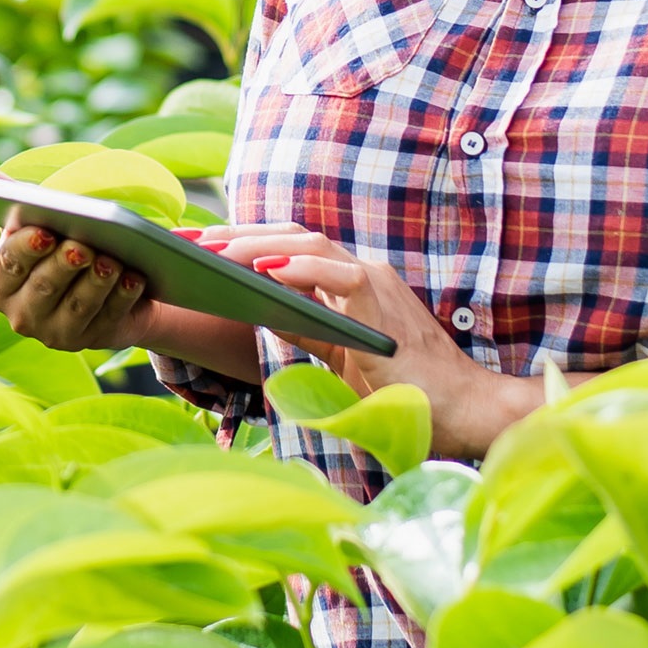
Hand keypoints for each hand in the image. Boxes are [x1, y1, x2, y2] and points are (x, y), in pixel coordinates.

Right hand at [0, 150, 161, 351]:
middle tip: (83, 244)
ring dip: (97, 283)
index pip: (7, 266)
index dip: (25, 249)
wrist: (90, 278)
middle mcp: (18, 315)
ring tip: (114, 259)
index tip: (41, 229)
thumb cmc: (49, 235)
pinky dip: (122, 298)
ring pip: (77, 308)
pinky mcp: (88, 343)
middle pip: (42, 290)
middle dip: (64, 267)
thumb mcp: (19, 210)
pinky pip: (107, 320)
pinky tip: (135, 277)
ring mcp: (53, 334)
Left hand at [194, 222, 545, 460]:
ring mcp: (374, 283)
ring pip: (307, 244)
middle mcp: (360, 273)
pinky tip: (263, 269)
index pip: (287, 249)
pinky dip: (300, 267)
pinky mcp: (382, 304)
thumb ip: (305, 327)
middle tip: (186, 239)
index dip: (240, 243)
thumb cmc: (404, 392)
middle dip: (234, 235)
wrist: (461, 413)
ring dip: (255, 245)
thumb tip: (259, 307)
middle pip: (289, 237)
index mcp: (349, 284)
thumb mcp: (338, 356)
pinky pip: (337, 274)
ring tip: (211, 249)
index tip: (194, 246)